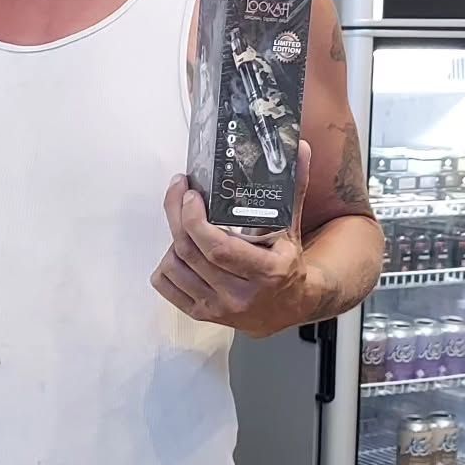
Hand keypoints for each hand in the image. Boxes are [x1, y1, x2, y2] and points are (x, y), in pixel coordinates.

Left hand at [151, 141, 314, 338]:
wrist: (293, 308)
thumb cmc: (288, 264)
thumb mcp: (292, 228)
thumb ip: (293, 188)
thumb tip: (299, 149)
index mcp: (265, 273)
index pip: (217, 248)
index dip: (194, 220)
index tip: (190, 194)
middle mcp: (240, 296)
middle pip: (189, 252)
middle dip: (177, 216)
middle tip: (178, 192)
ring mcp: (219, 308)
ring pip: (174, 268)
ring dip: (173, 240)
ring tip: (185, 224)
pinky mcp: (204, 316)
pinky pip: (167, 287)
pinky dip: (166, 266)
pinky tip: (180, 252)